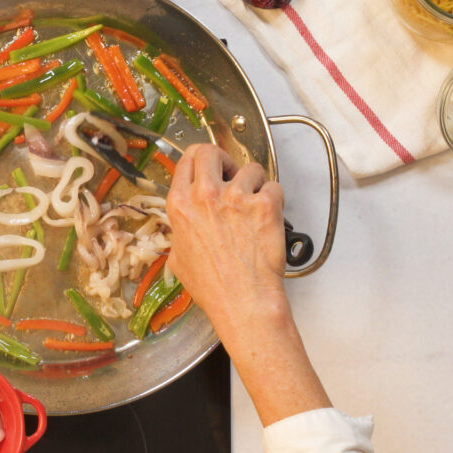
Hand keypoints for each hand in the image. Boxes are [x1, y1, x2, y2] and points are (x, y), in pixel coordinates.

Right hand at [166, 144, 286, 339]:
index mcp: (180, 205)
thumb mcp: (178, 258)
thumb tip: (186, 226)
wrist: (242, 301)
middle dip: (224, 160)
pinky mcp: (264, 205)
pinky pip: (274, 186)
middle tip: (232, 176)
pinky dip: (274, 200)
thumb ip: (181, 232)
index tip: (210, 168)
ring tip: (254, 206)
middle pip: (211, 151)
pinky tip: (268, 217)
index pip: (187, 159)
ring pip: (250, 168)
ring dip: (254, 183)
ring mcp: (236, 198)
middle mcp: (205, 195)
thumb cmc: (213, 286)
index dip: (200, 161)